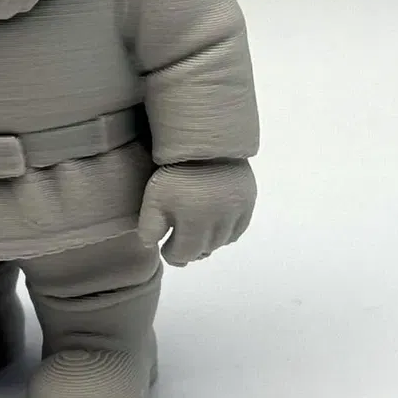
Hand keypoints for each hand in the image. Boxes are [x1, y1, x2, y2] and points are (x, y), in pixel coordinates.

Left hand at [137, 159, 256, 266]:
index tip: (165, 247)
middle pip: (204, 250)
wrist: (206, 142)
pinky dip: (225, 232)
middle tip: (178, 240)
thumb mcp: (154, 199)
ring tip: (195, 230)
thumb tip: (152, 247)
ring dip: (207, 241)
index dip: (171, 254)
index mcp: (195, 224)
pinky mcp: (248, 202)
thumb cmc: (175, 171)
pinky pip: (237, 229)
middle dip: (189, 249)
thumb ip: (150, 228)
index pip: (184, 255)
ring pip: (221, 241)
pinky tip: (213, 222)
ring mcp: (237, 213)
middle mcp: (219, 224)